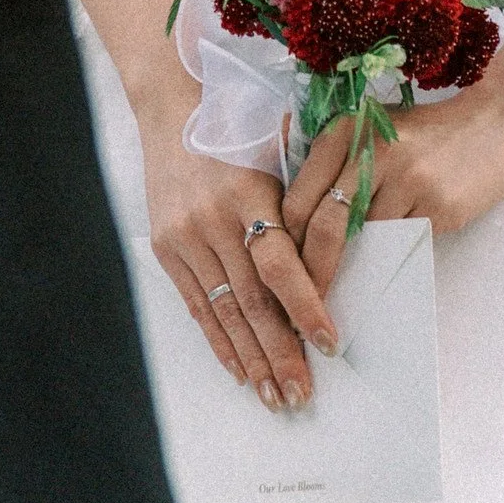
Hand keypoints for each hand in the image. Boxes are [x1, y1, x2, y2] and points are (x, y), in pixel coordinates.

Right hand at [138, 96, 340, 410]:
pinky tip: (238, 369)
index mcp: (249, 191)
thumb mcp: (277, 154)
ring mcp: (185, 235)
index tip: (329, 343)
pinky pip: (196, 304)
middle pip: (251, 300)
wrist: (172, 107)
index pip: (279, 264)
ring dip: (251, 358)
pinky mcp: (165, 247)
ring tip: (275, 395)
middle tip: (302, 394)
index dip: (305, 307)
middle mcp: (213, 217)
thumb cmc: (240, 128)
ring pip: (224, 310)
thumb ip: (301, 206)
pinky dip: (218, 341)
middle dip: (280, 352)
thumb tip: (338, 266)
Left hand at [282, 38, 503, 297]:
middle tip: (305, 306)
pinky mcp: (440, 207)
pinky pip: (404, 244)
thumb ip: (337, 168)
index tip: (280, 274)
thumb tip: (299, 229)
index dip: (285, 244)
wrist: (495, 123)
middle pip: (325, 226)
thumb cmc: (426, 133)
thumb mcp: (374, 133)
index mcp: (346, 130)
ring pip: (366, 242)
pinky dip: (393, 257)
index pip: (299, 198)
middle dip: (312, 274)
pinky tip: (390, 264)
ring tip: (342, 296)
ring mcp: (408, 179)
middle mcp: (371, 151)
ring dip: (354, 272)